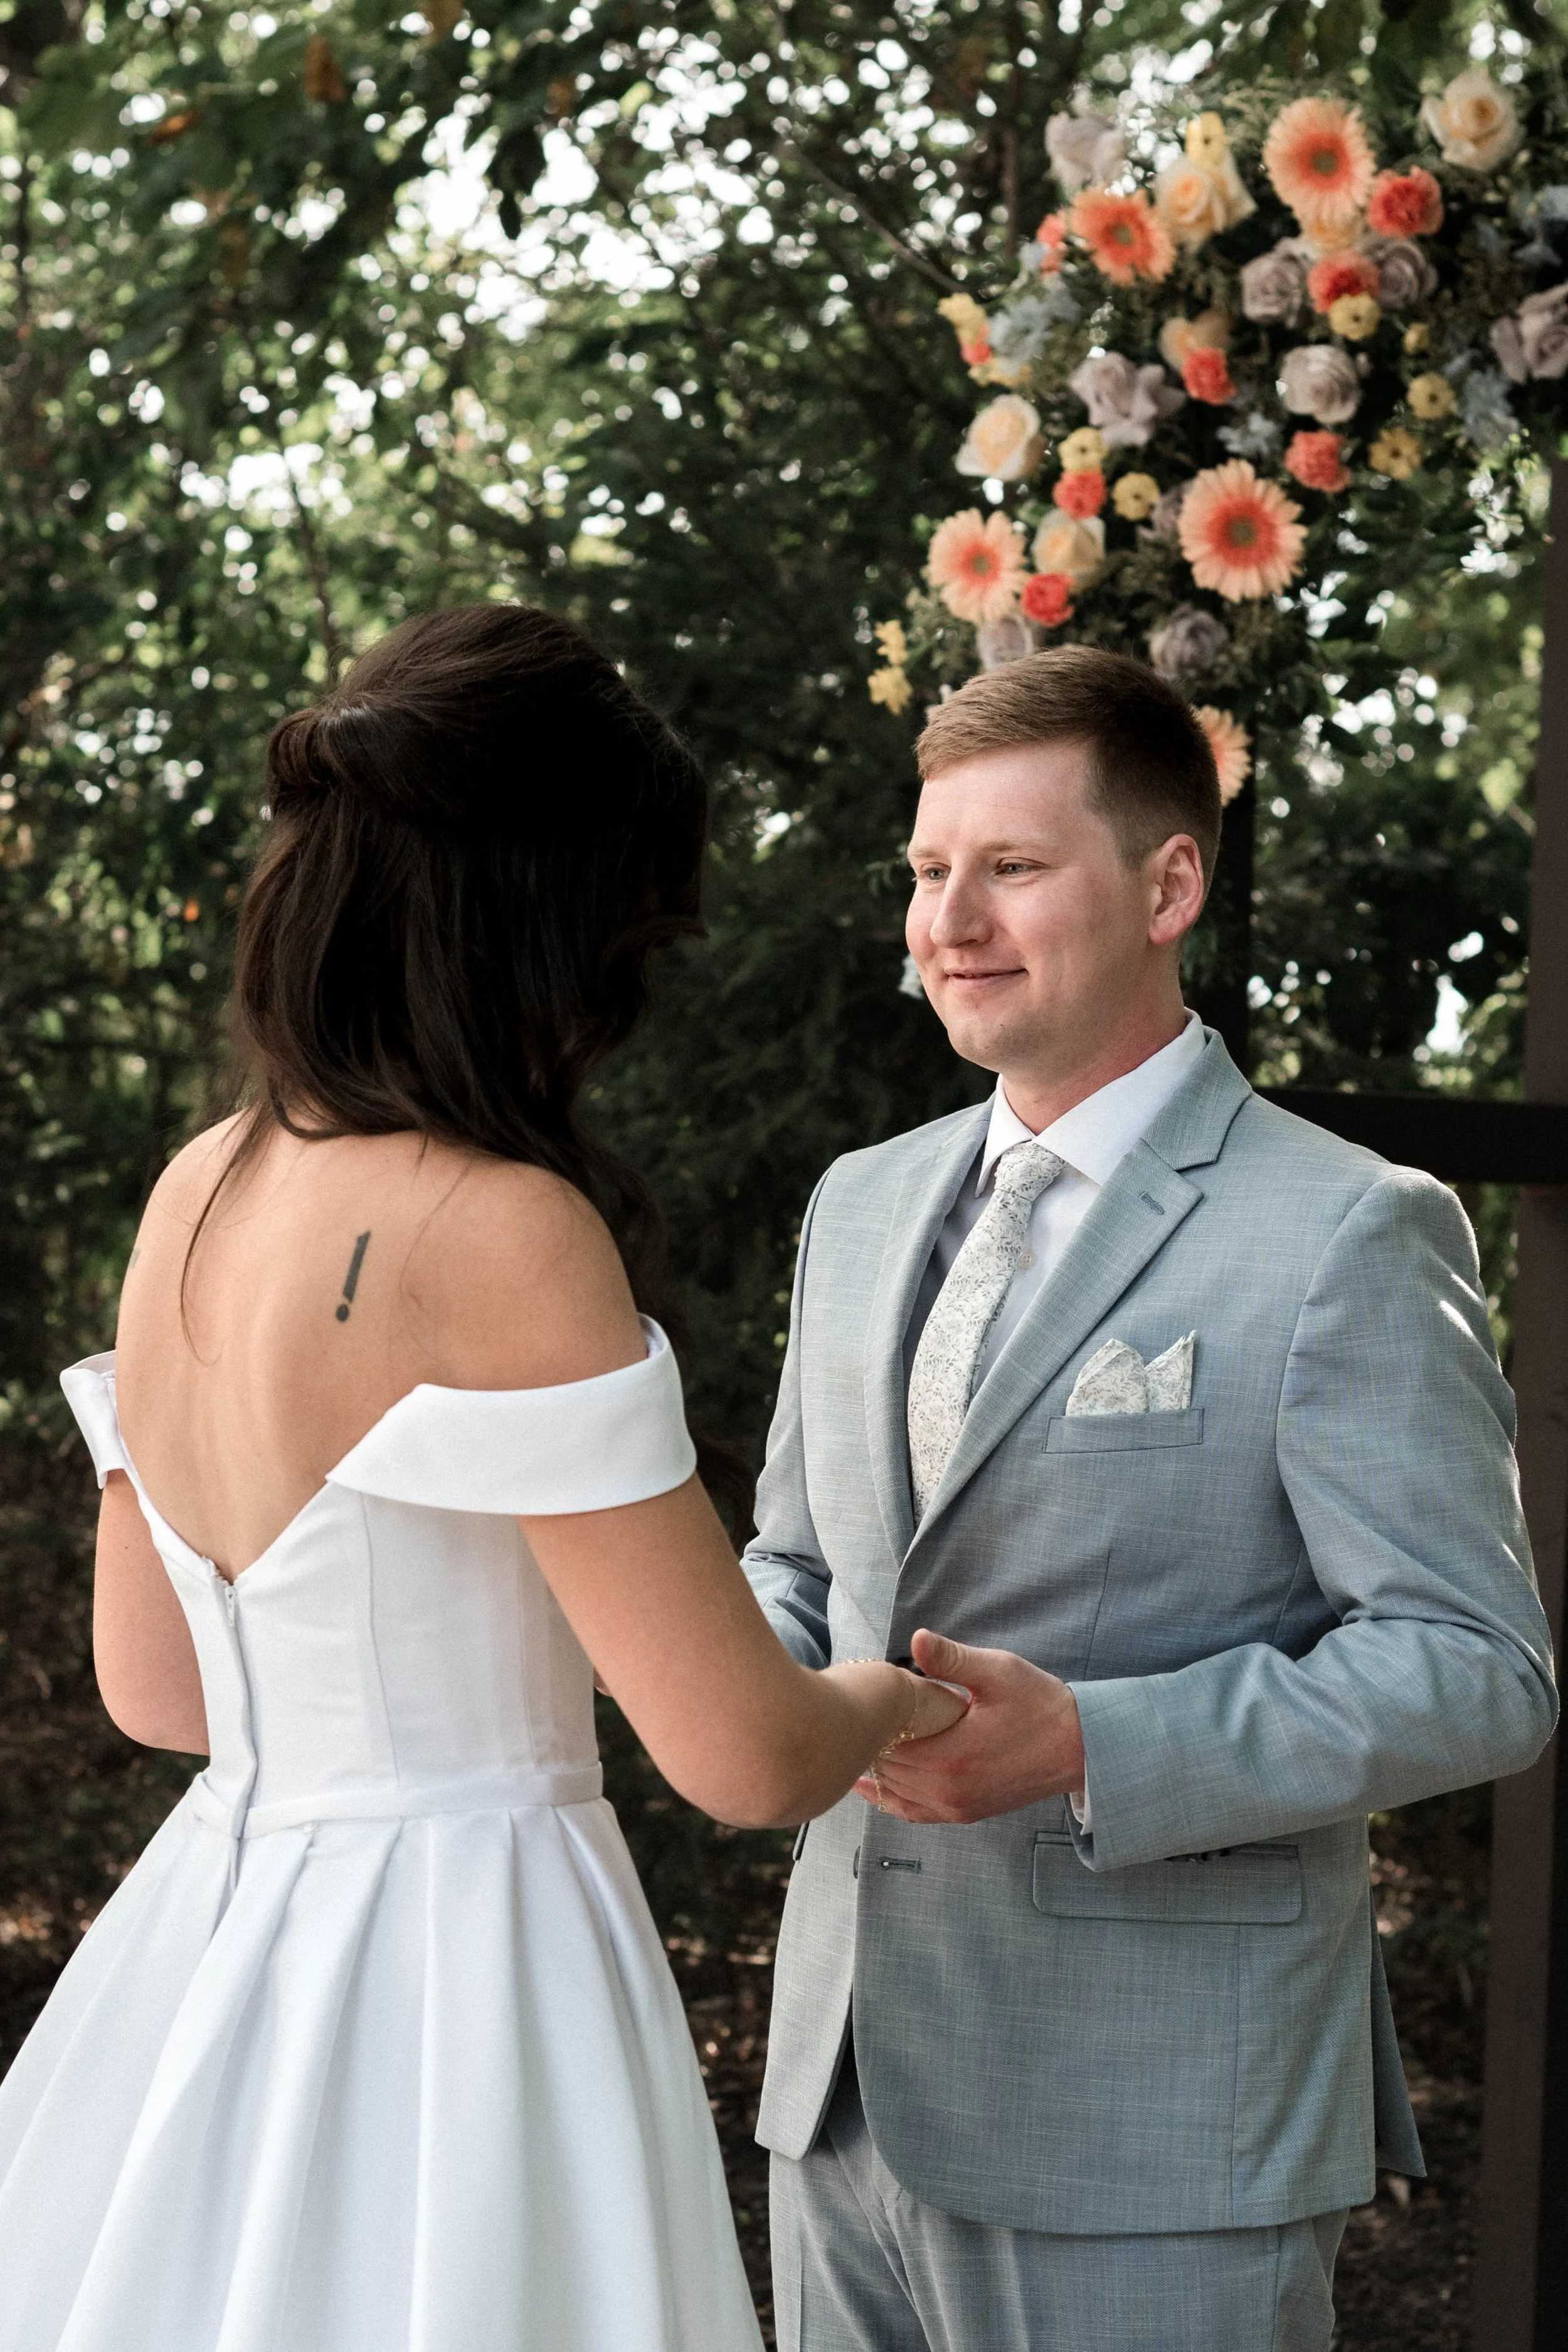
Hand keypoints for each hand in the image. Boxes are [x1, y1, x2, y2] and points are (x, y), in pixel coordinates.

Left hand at [855, 1629, 1084, 1824]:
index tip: (866, 1696)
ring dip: (879, 1767)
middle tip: (858, 1712)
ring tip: (861, 1739)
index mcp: (950, 1756)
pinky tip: (874, 1785)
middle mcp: (948, 1791)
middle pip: (887, 1768)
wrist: (1080, 1748)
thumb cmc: (1040, 1705)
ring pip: (895, 1792)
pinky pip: (914, 1813)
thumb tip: (915, 1639)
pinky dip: (891, 1799)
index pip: (886, 1743)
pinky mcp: (965, 1814)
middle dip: (871, 1741)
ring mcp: (956, 1808)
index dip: (871, 1720)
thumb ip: (952, 1659)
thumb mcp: (998, 1672)